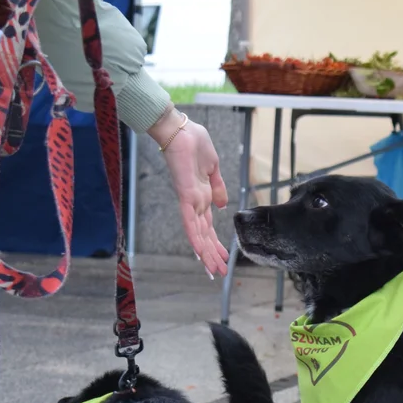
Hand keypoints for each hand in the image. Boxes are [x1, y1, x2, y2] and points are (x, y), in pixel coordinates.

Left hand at [148, 110, 230, 276]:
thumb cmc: (194, 142)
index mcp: (202, 196)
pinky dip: (195, 238)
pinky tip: (199, 252)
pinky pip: (190, 222)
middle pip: (204, 235)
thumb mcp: (213, 167)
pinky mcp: (185, 196)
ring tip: (213, 270)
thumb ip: (218, 188)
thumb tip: (222, 206)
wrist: (179, 129)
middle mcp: (195, 203)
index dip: (216, 242)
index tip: (223, 257)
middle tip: (219, 273)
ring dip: (206, 253)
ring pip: (198, 234)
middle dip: (212, 255)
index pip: (209, 225)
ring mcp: (189, 201)